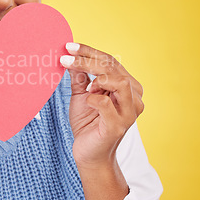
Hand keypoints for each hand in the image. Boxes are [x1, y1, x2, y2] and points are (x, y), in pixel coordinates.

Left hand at [59, 42, 143, 169]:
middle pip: (113, 68)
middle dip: (88, 59)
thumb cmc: (87, 122)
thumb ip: (80, 75)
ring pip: (120, 82)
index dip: (89, 51)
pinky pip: (106, 104)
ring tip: (84, 85)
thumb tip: (70, 54)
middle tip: (66, 56)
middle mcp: (133, 97)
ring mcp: (128, 112)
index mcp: (127, 87)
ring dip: (96, 77)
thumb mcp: (81, 94)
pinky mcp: (118, 125)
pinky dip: (94, 98)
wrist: (88, 153)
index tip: (69, 46)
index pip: (110, 61)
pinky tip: (88, 100)